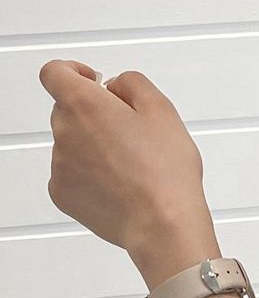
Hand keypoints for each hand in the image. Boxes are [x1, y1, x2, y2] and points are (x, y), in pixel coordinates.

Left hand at [39, 60, 212, 262]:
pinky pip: (71, 176)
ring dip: (92, 148)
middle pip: (67, 111)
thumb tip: (115, 87)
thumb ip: (132, 83)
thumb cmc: (165, 173)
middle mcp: (64, 131)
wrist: (161, 225)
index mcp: (83, 103)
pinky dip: (89, 177)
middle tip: (128, 135)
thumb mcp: (162, 110)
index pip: (54, 73)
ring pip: (71, 145)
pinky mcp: (62, 195)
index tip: (89, 80)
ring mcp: (60, 165)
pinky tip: (118, 186)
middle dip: (92, 116)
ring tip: (128, 168)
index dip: (72, 71)